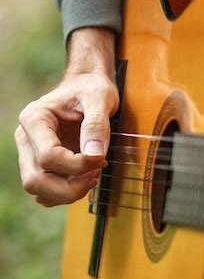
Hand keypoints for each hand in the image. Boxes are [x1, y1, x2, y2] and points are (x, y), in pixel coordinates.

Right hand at [15, 28, 118, 205]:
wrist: (87, 86)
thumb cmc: (92, 89)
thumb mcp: (100, 98)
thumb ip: (96, 125)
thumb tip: (94, 155)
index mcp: (34, 119)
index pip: (48, 157)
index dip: (77, 165)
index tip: (101, 159)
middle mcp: (27, 138)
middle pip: (34, 181)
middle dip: (69, 188)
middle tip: (96, 173)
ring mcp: (31, 154)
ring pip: (39, 191)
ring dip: (68, 192)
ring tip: (93, 174)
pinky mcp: (41, 164)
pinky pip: (48, 192)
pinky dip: (68, 192)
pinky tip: (87, 176)